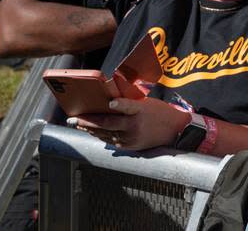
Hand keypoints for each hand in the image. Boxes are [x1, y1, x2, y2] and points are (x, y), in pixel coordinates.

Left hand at [68, 96, 187, 151]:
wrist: (174, 131)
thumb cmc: (160, 113)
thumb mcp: (147, 104)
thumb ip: (129, 104)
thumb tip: (109, 101)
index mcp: (140, 111)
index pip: (128, 106)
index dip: (119, 104)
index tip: (110, 102)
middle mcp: (134, 126)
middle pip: (108, 123)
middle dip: (88, 120)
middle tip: (73, 118)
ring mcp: (130, 138)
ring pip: (105, 133)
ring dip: (89, 129)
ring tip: (77, 124)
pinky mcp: (129, 146)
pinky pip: (110, 140)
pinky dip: (99, 135)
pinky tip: (90, 131)